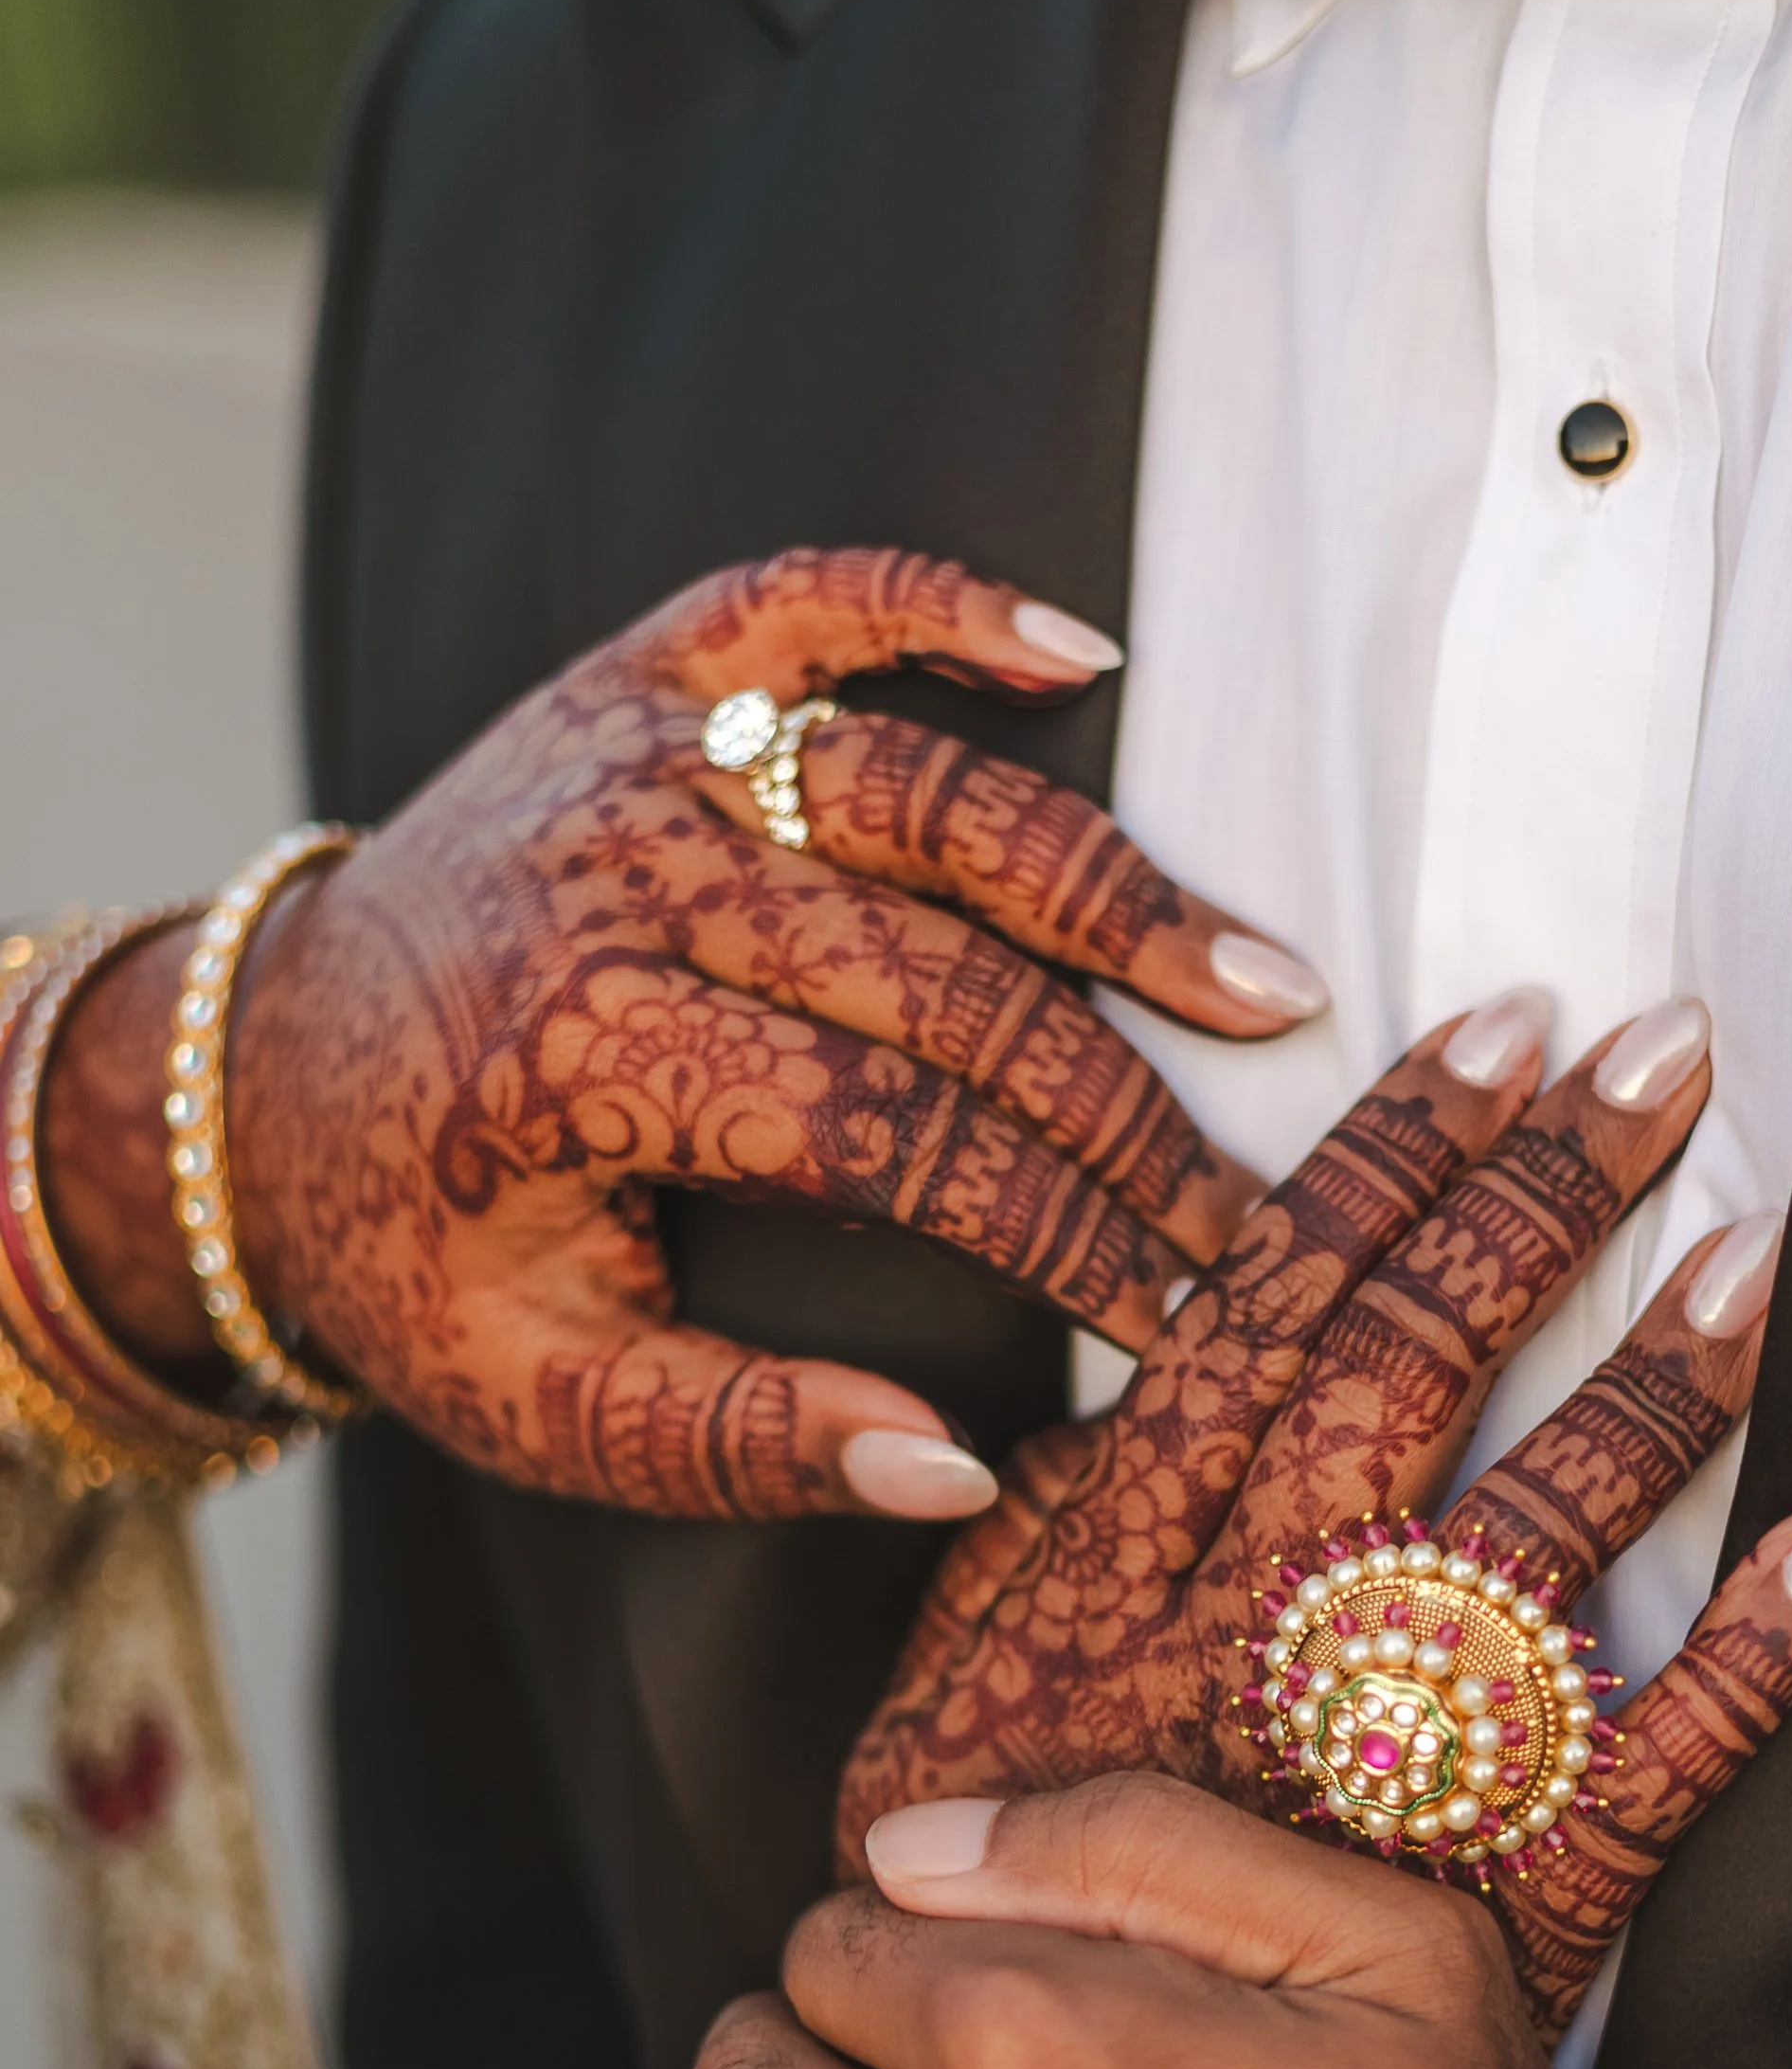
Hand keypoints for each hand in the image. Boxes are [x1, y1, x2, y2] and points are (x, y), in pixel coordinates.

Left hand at [41, 544, 1325, 1518]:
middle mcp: (622, 881)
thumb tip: (961, 1468)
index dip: (1059, 1234)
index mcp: (589, 1057)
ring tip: (1256, 980)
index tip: (1184, 1313)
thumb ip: (743, 1438)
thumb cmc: (418, 1261)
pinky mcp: (636, 679)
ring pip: (923, 793)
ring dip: (1107, 886)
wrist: (258, 1092)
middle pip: (945, 979)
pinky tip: (1079, 646)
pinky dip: (942, 605)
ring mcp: (634, 755)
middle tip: (1253, 1204)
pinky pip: (807, 599)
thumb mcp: (543, 1401)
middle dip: (1120, 1110)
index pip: (895, 1138)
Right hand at [837, 997, 1791, 2024]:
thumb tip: (1116, 1383)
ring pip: (1537, 1531)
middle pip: (1415, 1370)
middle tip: (1661, 1055)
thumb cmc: (984, 1915)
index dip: (1392, 1157)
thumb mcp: (942, 1707)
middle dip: (1542, 1195)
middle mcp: (1260, 1640)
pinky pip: (1650, 1765)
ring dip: (1656, 1382)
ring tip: (1751, 1241)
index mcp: (1123, 1574)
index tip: (1495, 1029)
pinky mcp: (1494, 1895)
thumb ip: (1025, 1539)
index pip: (1270, 1311)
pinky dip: (1757, 1656)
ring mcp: (1385, 1768)